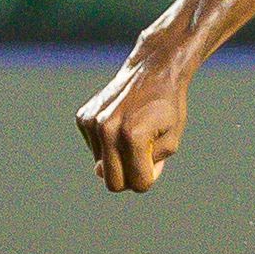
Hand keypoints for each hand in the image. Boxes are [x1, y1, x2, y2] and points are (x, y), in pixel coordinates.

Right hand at [77, 52, 191, 191]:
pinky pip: (94, 149)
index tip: (154, 162)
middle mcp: (107, 129)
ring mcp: (92, 123)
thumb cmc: (166, 107)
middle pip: (112, 183)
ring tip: (131, 132)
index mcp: (133, 136)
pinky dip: (107, 144)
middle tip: (141, 157)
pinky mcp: (83, 118)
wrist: (153, 70)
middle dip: (129, 176)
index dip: (149, 177)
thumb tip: (111, 177)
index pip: (138, 183)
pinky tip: (119, 123)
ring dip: (117, 157)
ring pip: (101, 167)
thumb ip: (150, 166)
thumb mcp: (170, 140)